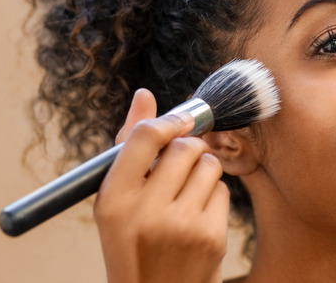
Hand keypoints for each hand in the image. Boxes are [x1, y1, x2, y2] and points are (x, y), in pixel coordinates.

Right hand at [95, 89, 229, 282]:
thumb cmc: (134, 241)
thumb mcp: (117, 201)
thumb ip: (130, 147)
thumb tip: (145, 95)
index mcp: (112, 199)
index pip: (143, 137)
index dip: (167, 122)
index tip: (178, 123)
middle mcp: (144, 211)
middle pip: (184, 147)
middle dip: (188, 149)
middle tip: (182, 164)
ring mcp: (180, 225)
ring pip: (209, 165)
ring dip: (203, 172)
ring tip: (187, 195)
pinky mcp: (210, 237)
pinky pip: (223, 191)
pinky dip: (214, 198)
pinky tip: (198, 217)